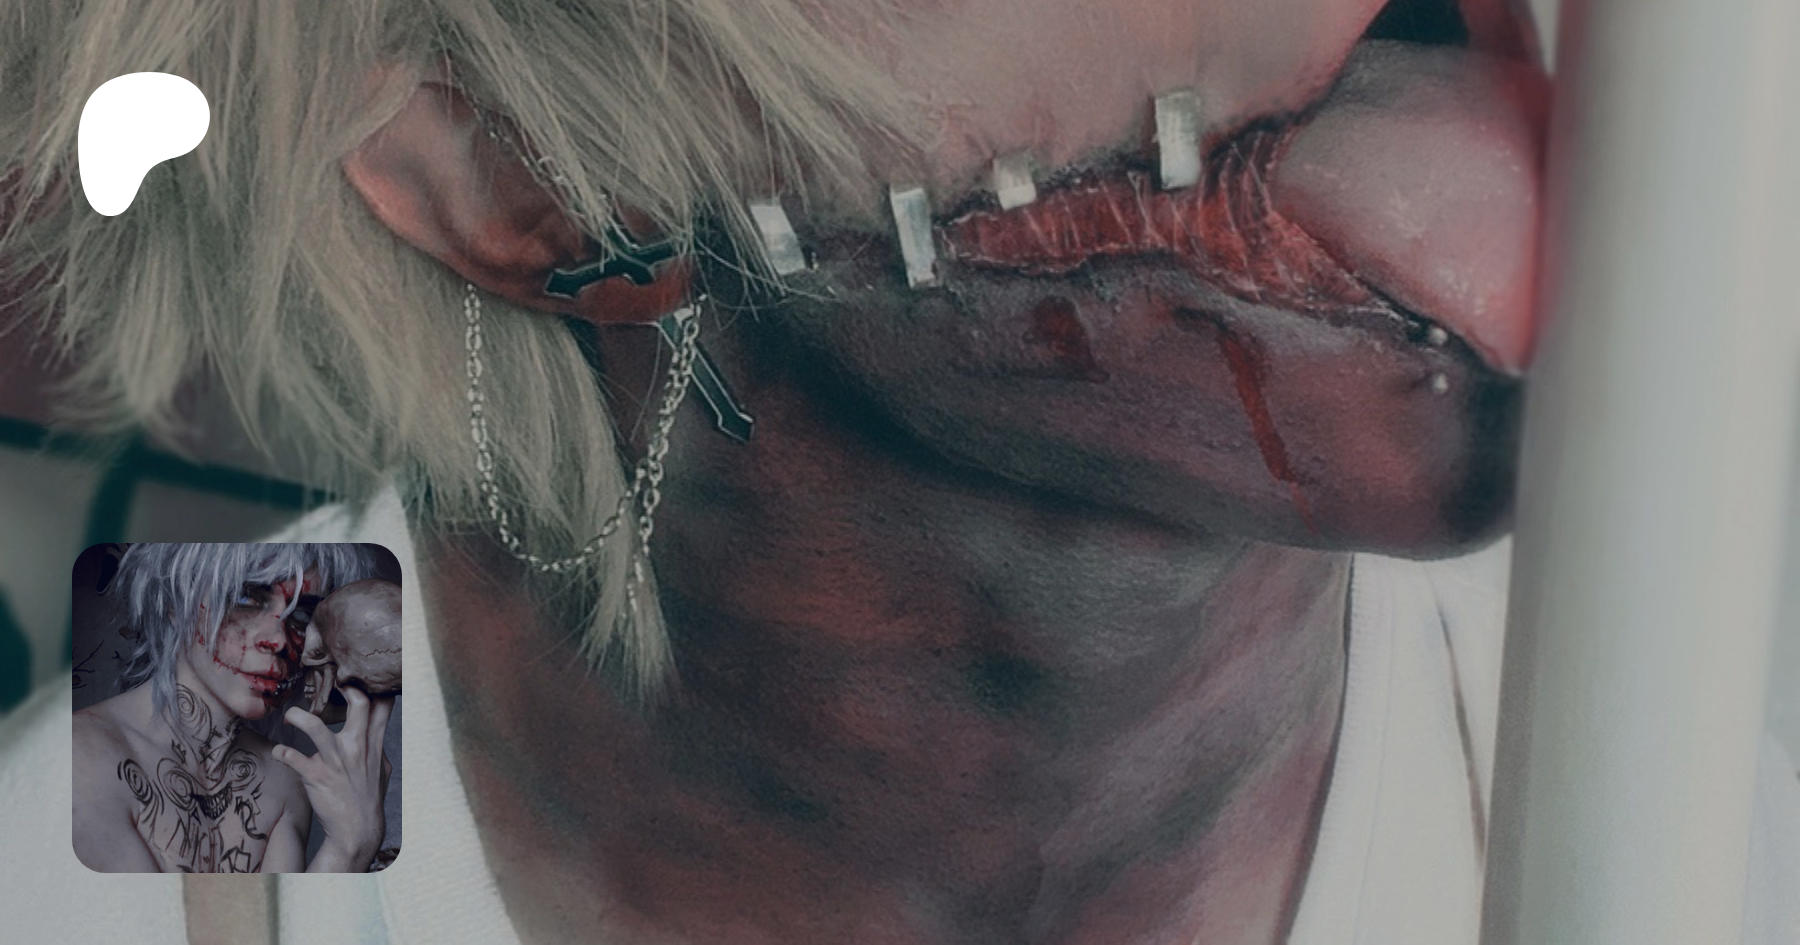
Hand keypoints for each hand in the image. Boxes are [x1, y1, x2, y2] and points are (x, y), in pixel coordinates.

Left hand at [274, 686, 392, 870]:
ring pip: (316, 728)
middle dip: (348, 688)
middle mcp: (357, 748)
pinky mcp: (316, 777)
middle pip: (360, 706)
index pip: (383, 706)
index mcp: (374, 744)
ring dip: (299, 718)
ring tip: (290, 716)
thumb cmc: (368, 797)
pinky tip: (279, 751)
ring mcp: (336, 762)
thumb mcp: (381, 768)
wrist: (357, 831)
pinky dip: (283, 753)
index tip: (360, 675)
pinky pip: (294, 758)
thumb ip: (377, 745)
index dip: (374, 685)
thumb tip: (374, 728)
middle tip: (332, 682)